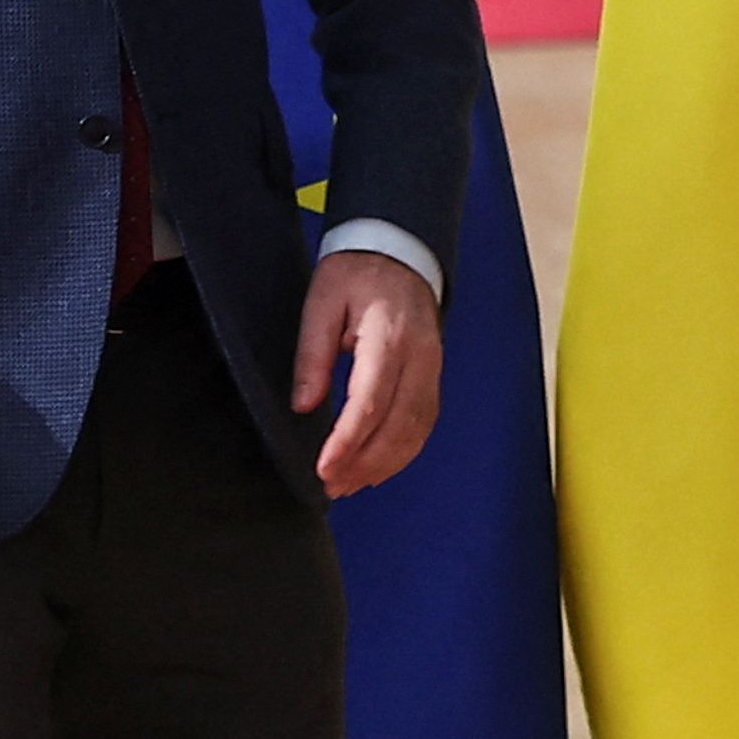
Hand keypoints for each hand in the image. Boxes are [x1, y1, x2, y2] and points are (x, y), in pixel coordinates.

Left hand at [293, 248, 443, 498]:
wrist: (399, 252)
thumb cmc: (357, 273)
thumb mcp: (322, 303)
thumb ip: (312, 355)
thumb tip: (305, 405)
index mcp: (389, 336)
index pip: (371, 401)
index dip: (348, 441)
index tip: (324, 468)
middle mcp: (420, 357)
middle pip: (399, 425)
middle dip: (364, 463)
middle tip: (330, 486)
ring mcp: (432, 368)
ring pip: (416, 431)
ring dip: (383, 465)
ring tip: (348, 485)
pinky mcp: (433, 377)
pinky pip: (423, 424)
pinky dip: (401, 453)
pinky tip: (375, 468)